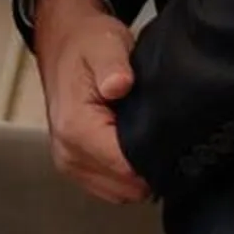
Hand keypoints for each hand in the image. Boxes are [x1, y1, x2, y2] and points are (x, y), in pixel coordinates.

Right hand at [32, 0, 149, 204]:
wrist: (63, 41)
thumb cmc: (86, 42)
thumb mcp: (105, 43)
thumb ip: (113, 65)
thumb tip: (119, 84)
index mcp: (75, 128)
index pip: (126, 168)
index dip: (155, 157)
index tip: (171, 137)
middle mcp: (67, 152)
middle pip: (126, 187)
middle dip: (150, 166)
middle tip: (164, 134)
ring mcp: (69, 163)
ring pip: (119, 192)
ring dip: (138, 173)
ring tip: (148, 138)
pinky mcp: (74, 165)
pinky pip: (110, 186)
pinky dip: (125, 174)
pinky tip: (134, 146)